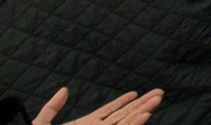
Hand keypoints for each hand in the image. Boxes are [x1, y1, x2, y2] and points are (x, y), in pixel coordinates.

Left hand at [36, 89, 163, 124]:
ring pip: (126, 123)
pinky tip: (145, 116)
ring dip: (142, 111)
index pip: (108, 112)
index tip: (136, 93)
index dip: (122, 102)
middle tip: (159, 93)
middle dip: (141, 104)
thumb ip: (51, 108)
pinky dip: (134, 124)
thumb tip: (65, 90)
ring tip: (157, 100)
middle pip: (123, 115)